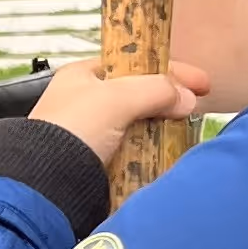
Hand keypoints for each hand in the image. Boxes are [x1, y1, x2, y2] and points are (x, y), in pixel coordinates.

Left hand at [31, 58, 211, 169]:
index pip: (135, 64)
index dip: (171, 70)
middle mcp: (86, 102)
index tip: (202, 83)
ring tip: (186, 131)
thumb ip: (155, 91)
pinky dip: (152, 150)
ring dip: (162, 127)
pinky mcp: (98, 162)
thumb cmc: (70, 132)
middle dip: (169, 100)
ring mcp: (92, 133)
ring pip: (139, 124)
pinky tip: (168, 153)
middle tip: (195, 108)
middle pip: (139, 95)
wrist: (45, 185)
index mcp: (83, 76)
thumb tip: (186, 98)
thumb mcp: (116, 99)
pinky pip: (133, 150)